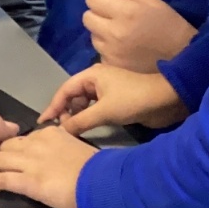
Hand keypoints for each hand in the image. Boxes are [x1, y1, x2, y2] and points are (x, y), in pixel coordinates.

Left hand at [0, 125, 97, 207]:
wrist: (102, 183)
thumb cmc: (96, 170)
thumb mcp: (77, 149)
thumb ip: (62, 148)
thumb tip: (55, 158)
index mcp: (51, 133)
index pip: (25, 137)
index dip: (16, 148)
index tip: (15, 157)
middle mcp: (36, 143)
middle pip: (7, 145)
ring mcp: (30, 162)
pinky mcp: (27, 181)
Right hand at [41, 64, 186, 135]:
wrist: (166, 100)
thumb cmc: (133, 100)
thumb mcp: (104, 111)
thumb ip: (80, 121)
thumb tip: (61, 131)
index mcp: (91, 75)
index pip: (64, 90)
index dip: (52, 106)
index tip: (43, 122)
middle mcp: (96, 80)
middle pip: (72, 96)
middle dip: (65, 112)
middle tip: (61, 130)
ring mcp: (106, 91)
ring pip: (83, 104)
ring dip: (76, 116)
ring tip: (72, 132)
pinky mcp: (114, 101)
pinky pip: (94, 109)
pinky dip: (87, 118)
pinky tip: (85, 129)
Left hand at [84, 0, 196, 71]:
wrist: (181, 57)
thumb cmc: (168, 24)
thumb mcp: (150, 0)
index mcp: (125, 12)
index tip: (112, 2)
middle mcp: (113, 33)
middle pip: (87, 17)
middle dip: (98, 14)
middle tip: (115, 17)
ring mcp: (111, 52)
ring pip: (92, 35)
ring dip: (102, 32)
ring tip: (121, 34)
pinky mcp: (112, 66)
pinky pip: (99, 52)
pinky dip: (108, 49)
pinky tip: (123, 49)